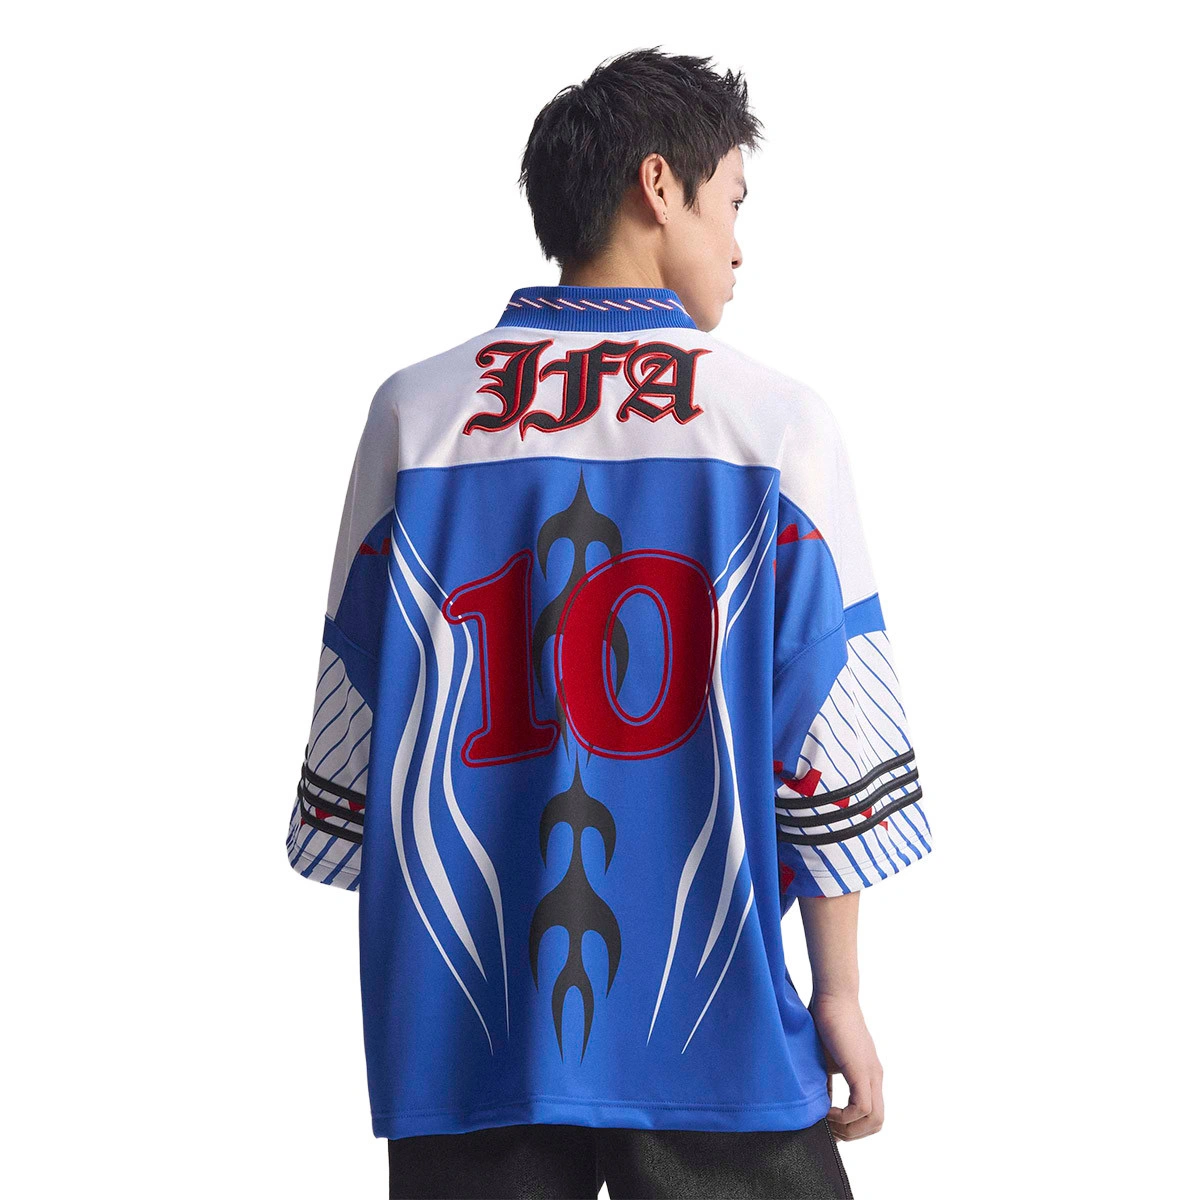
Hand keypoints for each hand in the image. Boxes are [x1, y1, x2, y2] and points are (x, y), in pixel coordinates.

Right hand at [808, 990, 884, 1140]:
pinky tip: (827, 1109)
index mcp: (868, 1074)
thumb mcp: (827, 1060)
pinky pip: (863, 1107)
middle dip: (853, 1133)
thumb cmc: (826, 1021)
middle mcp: (875, 1077)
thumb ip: (827, 1081)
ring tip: (828, 1120)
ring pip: (874, 1119)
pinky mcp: (862, 1070)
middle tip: (831, 1130)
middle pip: (877, 1122)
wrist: (832, 996)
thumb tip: (822, 1104)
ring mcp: (871, 1074)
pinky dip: (845, 1116)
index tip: (831, 1126)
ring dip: (850, 1128)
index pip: (872, 1114)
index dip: (853, 1127)